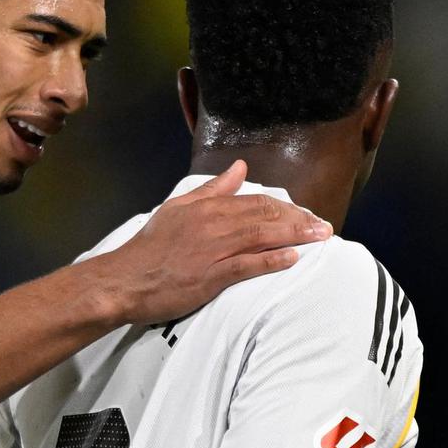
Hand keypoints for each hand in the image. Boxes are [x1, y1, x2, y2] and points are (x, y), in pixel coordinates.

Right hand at [96, 160, 330, 325]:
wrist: (124, 279)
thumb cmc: (150, 247)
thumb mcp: (178, 208)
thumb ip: (212, 189)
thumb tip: (239, 167)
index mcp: (207, 207)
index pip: (256, 201)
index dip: (285, 208)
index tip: (306, 214)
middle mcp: (213, 224)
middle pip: (265, 217)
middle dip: (299, 220)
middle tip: (323, 227)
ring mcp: (212, 250)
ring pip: (261, 237)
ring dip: (295, 236)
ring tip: (319, 237)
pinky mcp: (210, 276)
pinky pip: (246, 265)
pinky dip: (271, 261)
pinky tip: (292, 259)